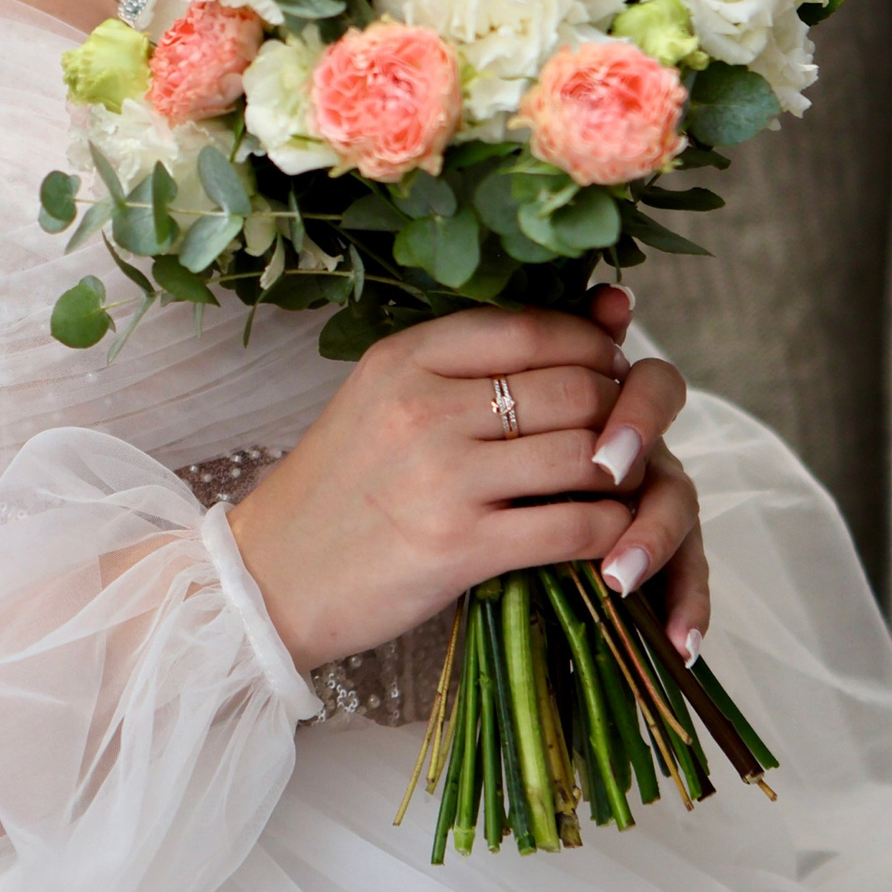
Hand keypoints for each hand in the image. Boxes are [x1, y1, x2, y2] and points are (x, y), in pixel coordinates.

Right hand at [227, 295, 708, 675]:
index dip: (590, 347)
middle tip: (622, 434)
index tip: (605, 371)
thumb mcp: (383, 401)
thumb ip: (476, 363)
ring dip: (623, 472)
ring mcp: (443, 477)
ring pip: (585, 454)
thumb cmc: (335, 489)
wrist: (269, 579)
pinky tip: (608, 536)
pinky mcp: (460, 546)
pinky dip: (610, 530)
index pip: (531, 328)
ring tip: (621, 483)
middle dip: (618, 411)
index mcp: (403, 359)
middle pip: (573, 388)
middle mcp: (423, 407)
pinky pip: (575, 525)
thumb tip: (609, 311)